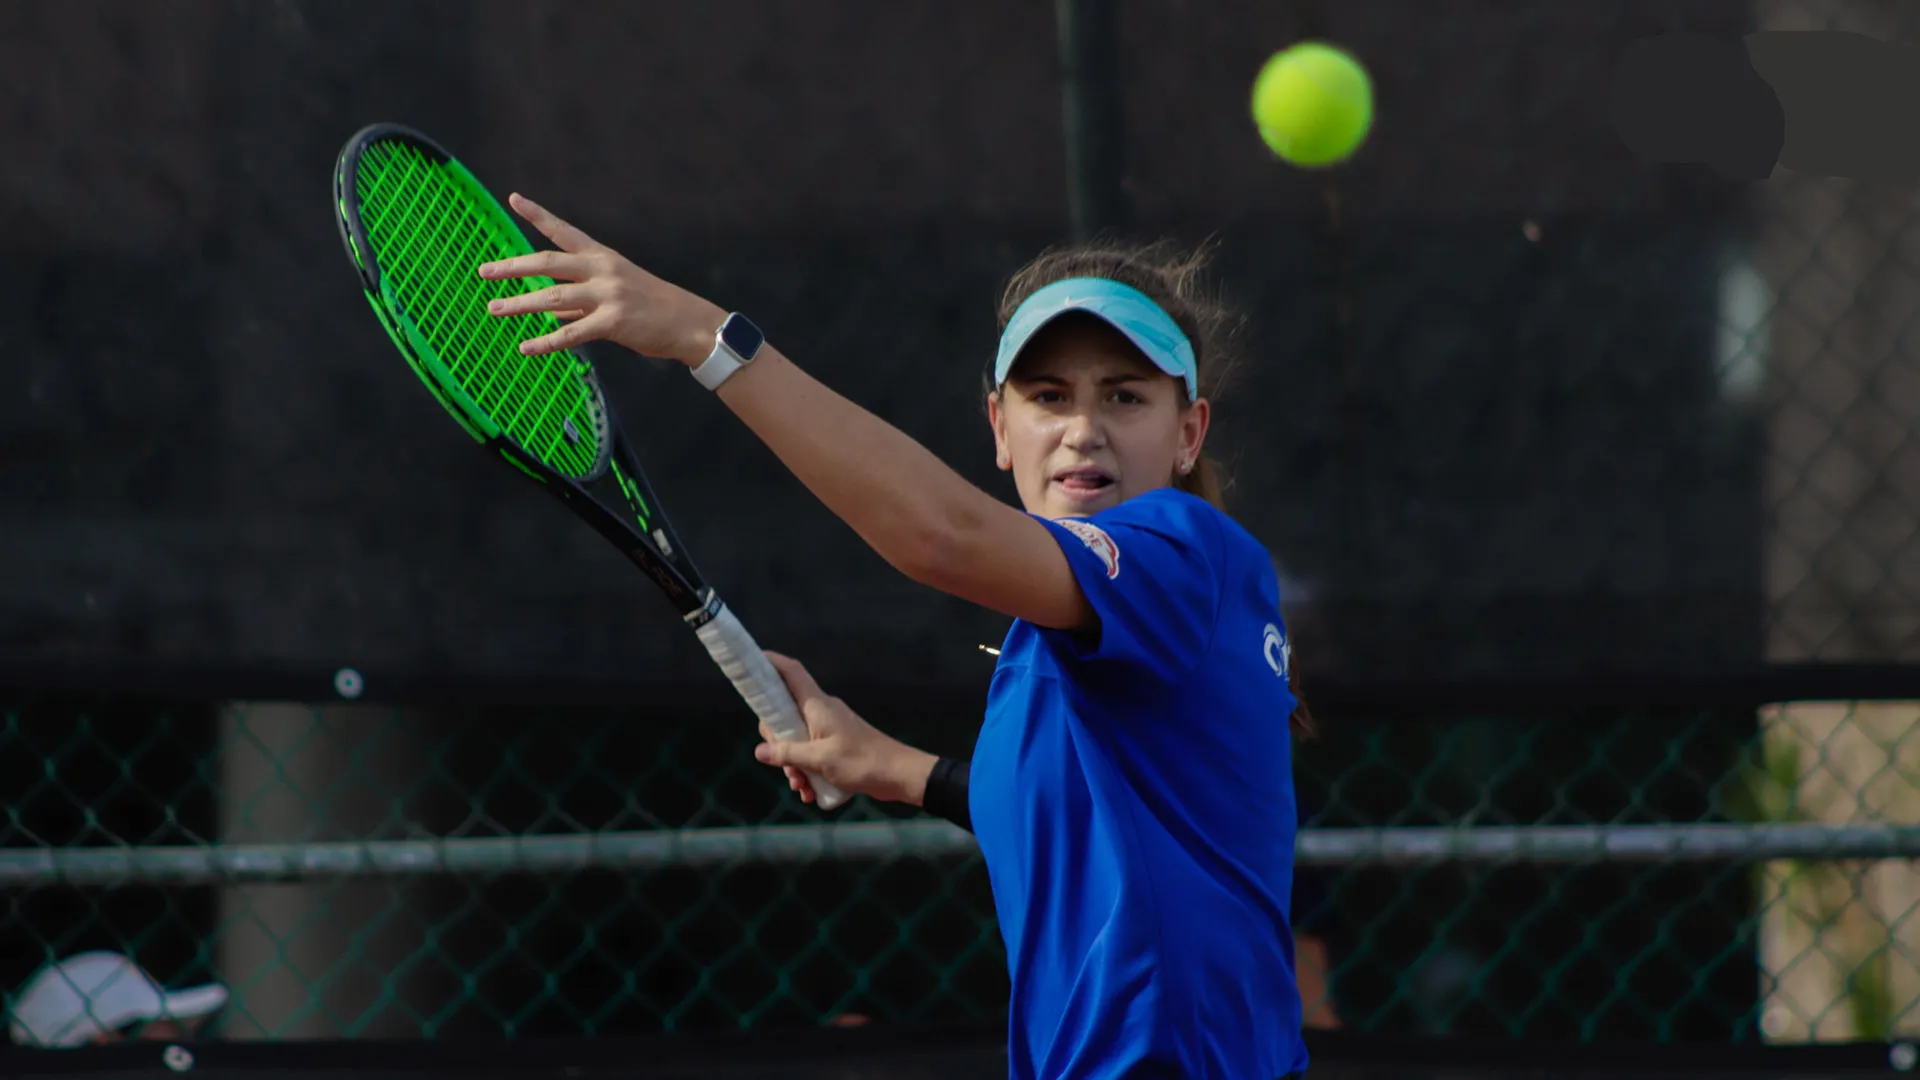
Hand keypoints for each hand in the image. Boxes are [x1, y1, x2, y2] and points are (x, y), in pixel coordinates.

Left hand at [477, 193, 726, 365]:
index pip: (564, 232)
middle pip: (548, 264)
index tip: (514, 198)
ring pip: (554, 298)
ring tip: (494, 309)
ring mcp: (608, 296)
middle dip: (513, 267)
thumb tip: (549, 313)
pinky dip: (546, 342)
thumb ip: (579, 301)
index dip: (538, 215)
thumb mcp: (616, 292)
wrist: (689, 323)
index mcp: (603, 256)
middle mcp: (603, 270)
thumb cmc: (652, 307)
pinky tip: (525, 347)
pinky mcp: (613, 323)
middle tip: (485, 272)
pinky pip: (572, 334)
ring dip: (520, 304)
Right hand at [754, 652, 937, 806]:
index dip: (769, 663)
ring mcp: (829, 728)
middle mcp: (821, 712)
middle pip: (784, 715)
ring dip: (794, 765)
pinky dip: (808, 772)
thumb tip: (759, 750)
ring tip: (802, 787)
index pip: (791, 672)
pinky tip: (811, 792)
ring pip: (797, 740)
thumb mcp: (819, 760)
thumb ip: (787, 753)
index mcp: (817, 705)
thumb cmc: (862, 762)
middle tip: (785, 767)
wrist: (899, 774)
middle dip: (778, 744)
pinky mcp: (836, 745)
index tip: (750, 663)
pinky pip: (812, 754)